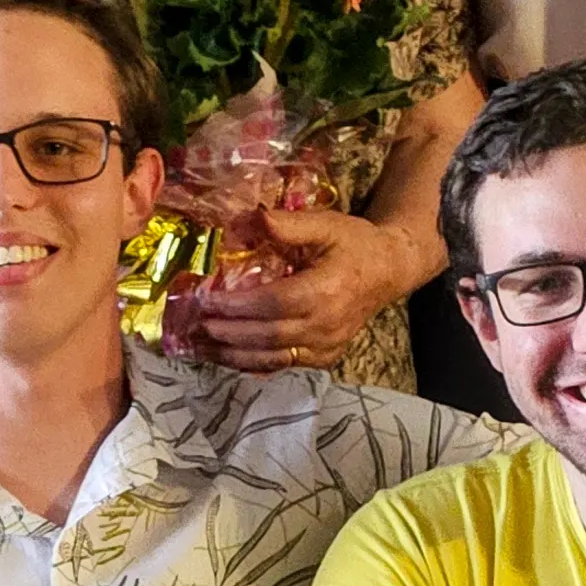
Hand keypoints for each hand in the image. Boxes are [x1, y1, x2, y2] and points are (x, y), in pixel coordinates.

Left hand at [174, 208, 430, 374]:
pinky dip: (255, 364)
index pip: (273, 303)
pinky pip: (286, 364)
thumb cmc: (354, 244)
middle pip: (269, 335)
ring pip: (274, 358)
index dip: (238, 305)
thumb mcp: (325, 224)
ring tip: (203, 346)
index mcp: (326, 290)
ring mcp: (327, 345)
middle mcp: (327, 324)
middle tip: (196, 324)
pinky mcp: (325, 356)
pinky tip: (230, 356)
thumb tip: (246, 220)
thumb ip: (287, 224)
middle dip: (229, 332)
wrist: (389, 270)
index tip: (208, 301)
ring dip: (235, 355)